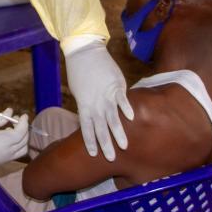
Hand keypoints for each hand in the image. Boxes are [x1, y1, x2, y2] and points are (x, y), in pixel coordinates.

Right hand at [0, 110, 28, 172]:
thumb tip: (10, 112)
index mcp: (2, 143)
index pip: (21, 132)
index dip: (23, 122)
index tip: (22, 114)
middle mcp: (5, 154)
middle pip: (23, 142)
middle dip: (24, 129)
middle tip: (16, 119)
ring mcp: (1, 160)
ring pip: (20, 151)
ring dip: (21, 139)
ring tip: (12, 128)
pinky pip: (13, 155)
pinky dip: (16, 146)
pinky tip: (6, 137)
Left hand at [64, 42, 133, 160]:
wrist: (85, 53)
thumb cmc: (80, 73)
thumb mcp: (79, 93)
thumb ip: (87, 106)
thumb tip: (93, 118)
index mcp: (84, 106)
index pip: (86, 128)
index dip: (90, 141)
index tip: (93, 154)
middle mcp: (95, 104)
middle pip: (101, 128)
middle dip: (106, 144)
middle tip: (111, 159)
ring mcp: (106, 95)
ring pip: (113, 118)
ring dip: (118, 133)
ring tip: (124, 146)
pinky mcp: (116, 86)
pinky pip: (122, 100)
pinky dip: (127, 109)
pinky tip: (132, 118)